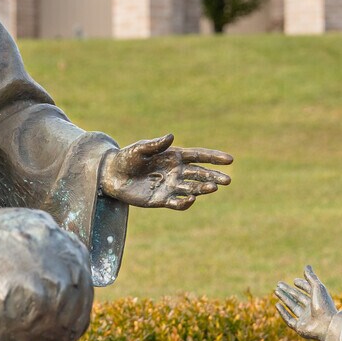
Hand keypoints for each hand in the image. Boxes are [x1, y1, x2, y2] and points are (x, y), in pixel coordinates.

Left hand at [100, 135, 232, 208]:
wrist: (111, 175)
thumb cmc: (126, 158)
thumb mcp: (140, 149)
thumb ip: (155, 144)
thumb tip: (171, 137)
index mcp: (174, 156)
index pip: (198, 156)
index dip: (214, 157)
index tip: (230, 159)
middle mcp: (176, 171)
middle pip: (200, 174)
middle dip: (214, 177)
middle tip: (228, 180)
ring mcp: (170, 186)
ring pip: (192, 188)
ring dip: (203, 189)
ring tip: (214, 188)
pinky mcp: (161, 199)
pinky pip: (177, 203)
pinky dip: (185, 202)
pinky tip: (191, 199)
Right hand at [274, 266, 339, 340]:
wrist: (327, 325)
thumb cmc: (324, 305)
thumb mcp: (317, 288)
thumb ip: (311, 277)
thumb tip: (307, 265)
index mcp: (318, 300)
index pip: (308, 290)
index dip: (301, 284)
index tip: (294, 280)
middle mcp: (312, 309)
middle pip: (298, 298)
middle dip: (288, 291)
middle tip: (278, 284)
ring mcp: (306, 319)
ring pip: (292, 306)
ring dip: (284, 298)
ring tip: (275, 290)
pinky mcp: (300, 327)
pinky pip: (289, 319)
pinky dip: (283, 312)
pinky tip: (277, 304)